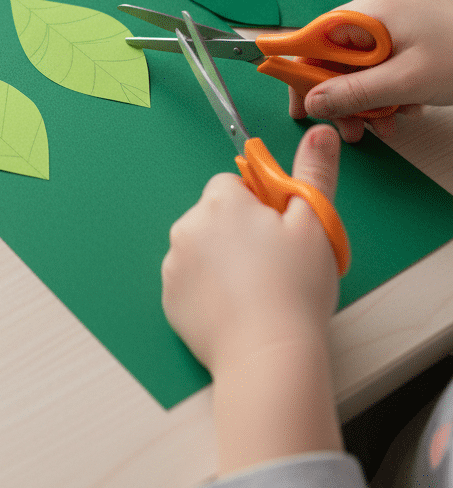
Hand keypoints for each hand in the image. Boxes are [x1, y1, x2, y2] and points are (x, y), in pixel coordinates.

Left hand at [162, 124, 339, 377]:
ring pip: (202, 249)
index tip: (279, 232)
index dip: (260, 207)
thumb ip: (314, 173)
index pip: (233, 185)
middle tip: (273, 265)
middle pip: (215, 216)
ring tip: (256, 292)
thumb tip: (319, 133)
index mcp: (220, 201)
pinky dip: (209, 291)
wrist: (267, 354)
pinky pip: (190, 282)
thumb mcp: (315, 224)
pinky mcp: (168, 297)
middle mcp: (187, 225)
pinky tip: (235, 310)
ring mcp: (173, 262)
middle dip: (239, 232)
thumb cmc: (294, 288)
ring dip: (222, 261)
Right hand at [289, 0, 452, 142]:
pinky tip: (404, 107)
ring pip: (359, 61)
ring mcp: (395, 15)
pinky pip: (381, 59)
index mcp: (371, 8)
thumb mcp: (406, 83)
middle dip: (342, 95)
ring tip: (385, 124)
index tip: (299, 106)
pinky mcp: (410, 28)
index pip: (313, 39)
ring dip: (367, 97)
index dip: (301, 74)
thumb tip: (313, 102)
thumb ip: (353, 93)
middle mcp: (377, 5)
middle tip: (351, 129)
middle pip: (336, 54)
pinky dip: (386, 86)